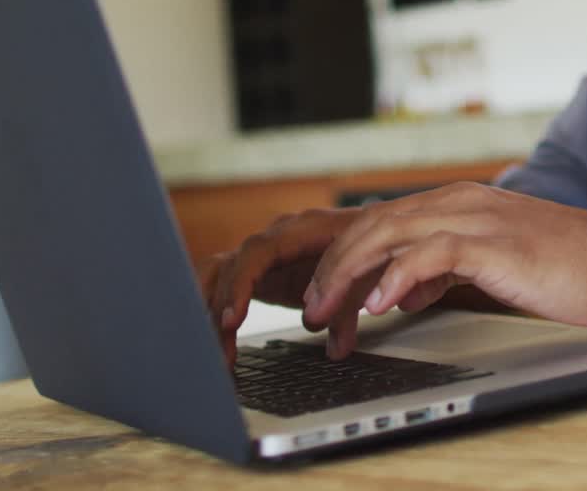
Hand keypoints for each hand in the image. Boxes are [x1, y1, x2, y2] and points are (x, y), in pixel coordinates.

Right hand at [200, 208, 364, 365]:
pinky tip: (220, 350)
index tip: (231, 319)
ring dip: (211, 315)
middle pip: (230, 266)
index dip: (240, 284)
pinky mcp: (259, 274)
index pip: (258, 252)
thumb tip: (334, 348)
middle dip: (218, 308)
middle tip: (221, 349)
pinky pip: (226, 289)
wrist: (375, 240)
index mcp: (302, 229)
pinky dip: (218, 317)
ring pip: (220, 278)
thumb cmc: (371, 251)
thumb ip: (347, 309)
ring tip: (219, 357)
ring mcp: (264, 256)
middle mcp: (275, 239)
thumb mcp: (367, 275)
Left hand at [287, 182, 586, 358]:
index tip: (323, 300)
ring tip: (328, 312)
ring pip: (390, 233)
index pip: (380, 222)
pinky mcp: (496, 244)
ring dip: (349, 274)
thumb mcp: (492, 264)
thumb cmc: (568, 265)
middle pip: (372, 224)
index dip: (342, 260)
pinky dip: (397, 278)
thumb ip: (445, 269)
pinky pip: (431, 253)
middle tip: (310, 311)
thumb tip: (402, 291)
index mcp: (457, 204)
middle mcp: (460, 203)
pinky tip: (380, 306)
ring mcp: (478, 219)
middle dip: (331, 268)